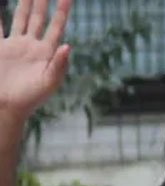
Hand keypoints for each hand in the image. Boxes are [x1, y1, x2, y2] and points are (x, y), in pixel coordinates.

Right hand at [0, 0, 71, 122]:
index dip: (62, 11)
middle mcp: (32, 46)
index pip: (57, 26)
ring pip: (20, 19)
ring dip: (24, 4)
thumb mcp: (49, 82)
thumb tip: (68, 45)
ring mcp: (15, 46)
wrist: (7, 106)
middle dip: (42, 2)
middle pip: (39, 18)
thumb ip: (59, 64)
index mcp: (47, 53)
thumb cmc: (31, 98)